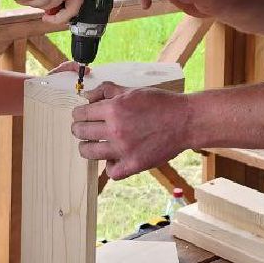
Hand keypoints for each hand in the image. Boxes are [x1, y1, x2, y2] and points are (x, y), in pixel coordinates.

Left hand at [71, 83, 192, 179]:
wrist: (185, 121)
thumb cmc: (161, 103)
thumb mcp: (133, 91)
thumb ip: (108, 91)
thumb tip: (87, 96)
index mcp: (114, 108)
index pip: (81, 114)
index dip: (78, 114)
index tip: (80, 116)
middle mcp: (116, 129)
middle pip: (81, 132)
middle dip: (78, 129)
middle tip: (81, 129)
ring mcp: (124, 149)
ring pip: (90, 152)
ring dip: (87, 147)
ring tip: (91, 144)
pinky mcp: (134, 164)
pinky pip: (111, 172)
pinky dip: (109, 166)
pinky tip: (113, 158)